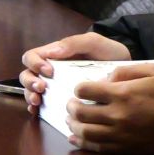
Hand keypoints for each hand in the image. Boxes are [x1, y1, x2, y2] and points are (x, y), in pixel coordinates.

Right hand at [18, 32, 132, 110]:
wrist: (127, 72)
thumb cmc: (108, 53)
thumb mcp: (94, 42)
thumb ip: (74, 43)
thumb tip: (52, 52)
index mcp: (55, 55)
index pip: (32, 56)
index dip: (35, 64)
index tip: (49, 71)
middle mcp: (51, 71)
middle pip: (27, 74)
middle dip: (29, 82)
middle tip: (41, 89)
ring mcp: (55, 87)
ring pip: (31, 90)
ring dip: (30, 95)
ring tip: (39, 102)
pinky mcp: (61, 100)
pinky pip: (43, 105)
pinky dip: (36, 109)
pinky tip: (39, 112)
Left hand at [66, 63, 153, 153]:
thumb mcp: (150, 69)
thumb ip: (123, 71)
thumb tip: (104, 80)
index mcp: (121, 94)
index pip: (85, 90)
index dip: (80, 88)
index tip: (82, 88)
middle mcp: (117, 116)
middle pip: (80, 113)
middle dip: (71, 107)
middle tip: (72, 103)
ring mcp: (121, 135)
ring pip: (86, 132)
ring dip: (73, 125)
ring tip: (71, 120)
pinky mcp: (126, 148)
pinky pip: (98, 148)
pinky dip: (83, 143)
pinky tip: (75, 138)